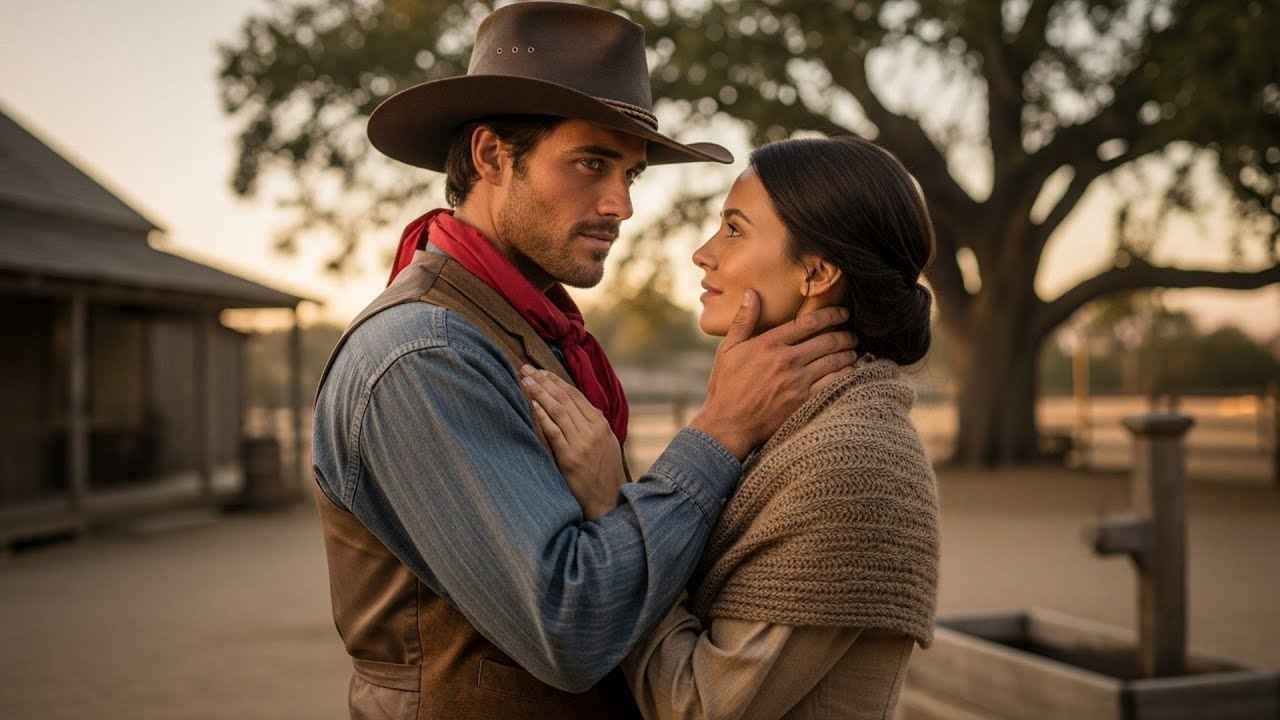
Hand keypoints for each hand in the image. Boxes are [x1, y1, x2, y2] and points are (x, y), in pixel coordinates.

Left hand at [520, 365, 626, 520]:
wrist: (609, 501)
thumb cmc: (605, 473)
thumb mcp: (607, 444)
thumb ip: (595, 424)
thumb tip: (584, 406)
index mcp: (601, 424)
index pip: (576, 395)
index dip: (556, 381)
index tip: (540, 371)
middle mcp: (593, 430)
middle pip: (565, 399)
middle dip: (544, 381)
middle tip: (526, 368)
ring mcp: (582, 443)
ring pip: (559, 411)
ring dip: (540, 393)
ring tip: (525, 381)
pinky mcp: (571, 458)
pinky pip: (554, 432)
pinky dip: (543, 416)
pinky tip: (532, 404)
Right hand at [690, 291, 856, 459]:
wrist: (728, 424)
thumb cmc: (726, 386)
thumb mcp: (728, 349)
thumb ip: (743, 320)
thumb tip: (751, 293)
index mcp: (769, 344)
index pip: (808, 323)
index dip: (831, 315)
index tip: (843, 313)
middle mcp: (786, 360)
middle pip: (827, 341)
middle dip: (845, 335)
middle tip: (853, 334)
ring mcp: (797, 382)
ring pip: (834, 361)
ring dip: (849, 354)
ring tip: (854, 352)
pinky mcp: (804, 402)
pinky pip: (834, 384)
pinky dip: (846, 375)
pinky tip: (850, 372)